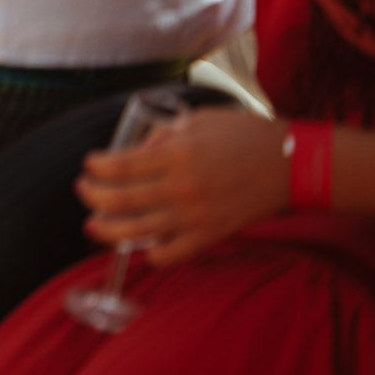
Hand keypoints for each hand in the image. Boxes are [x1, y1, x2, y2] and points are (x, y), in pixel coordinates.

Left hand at [77, 105, 288, 265]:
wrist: (292, 165)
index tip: (89, 164)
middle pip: (120, 199)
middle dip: (92, 196)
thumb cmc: (246, 135)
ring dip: (109, 229)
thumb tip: (139, 150)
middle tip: (82, 190)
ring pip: (138, 230)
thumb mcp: (199, 120)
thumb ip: (164, 135)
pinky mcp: (212, 234)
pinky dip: (153, 254)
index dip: (97, 167)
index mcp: (176, 153)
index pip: (120, 166)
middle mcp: (180, 187)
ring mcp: (195, 215)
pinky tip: (143, 247)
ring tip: (93, 225)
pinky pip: (173, 253)